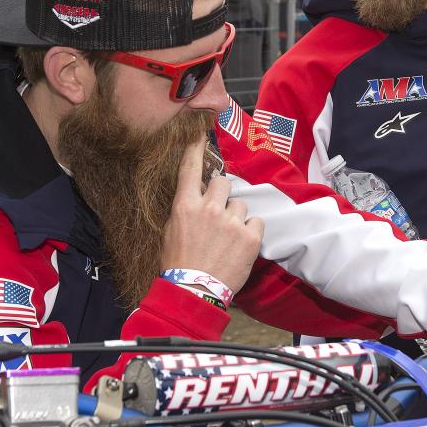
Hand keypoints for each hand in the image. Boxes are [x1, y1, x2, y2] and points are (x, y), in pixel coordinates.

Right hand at [160, 141, 263, 294]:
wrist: (194, 292)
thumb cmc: (179, 265)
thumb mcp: (170, 232)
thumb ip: (185, 210)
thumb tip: (196, 198)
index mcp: (185, 206)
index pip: (191, 168)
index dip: (196, 148)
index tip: (200, 134)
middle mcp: (209, 208)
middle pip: (223, 182)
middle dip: (222, 194)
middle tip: (219, 214)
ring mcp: (231, 221)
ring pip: (241, 204)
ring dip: (237, 216)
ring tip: (228, 238)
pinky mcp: (250, 236)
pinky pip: (256, 221)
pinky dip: (250, 231)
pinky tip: (240, 245)